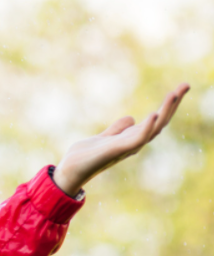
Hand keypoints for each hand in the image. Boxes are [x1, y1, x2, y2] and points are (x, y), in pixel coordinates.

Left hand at [53, 83, 189, 196]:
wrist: (69, 170)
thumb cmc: (85, 157)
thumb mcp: (103, 137)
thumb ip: (117, 129)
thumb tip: (131, 118)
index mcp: (131, 138)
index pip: (156, 120)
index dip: (168, 106)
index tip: (179, 89)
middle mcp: (133, 143)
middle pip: (160, 122)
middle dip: (173, 104)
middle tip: (186, 85)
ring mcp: (127, 148)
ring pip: (153, 129)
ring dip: (165, 111)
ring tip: (174, 94)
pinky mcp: (117, 151)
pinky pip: (137, 139)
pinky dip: (146, 127)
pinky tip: (154, 114)